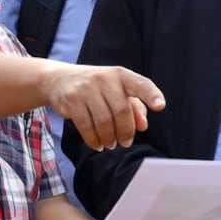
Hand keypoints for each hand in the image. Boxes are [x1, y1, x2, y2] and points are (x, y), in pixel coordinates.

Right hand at [48, 64, 165, 151]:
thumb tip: (143, 126)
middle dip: (126, 132)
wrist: (60, 79)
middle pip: (121, 111)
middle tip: (125, 142)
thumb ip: (134, 107)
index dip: (151, 94)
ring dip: (109, 139)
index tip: (161, 106)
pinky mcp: (71, 99)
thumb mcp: (117, 92)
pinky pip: (86, 127)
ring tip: (110, 144)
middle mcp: (104, 78)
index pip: (140, 84)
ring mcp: (86, 88)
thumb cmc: (96, 88)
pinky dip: (94, 140)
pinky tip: (97, 144)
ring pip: (103, 122)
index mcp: (121, 75)